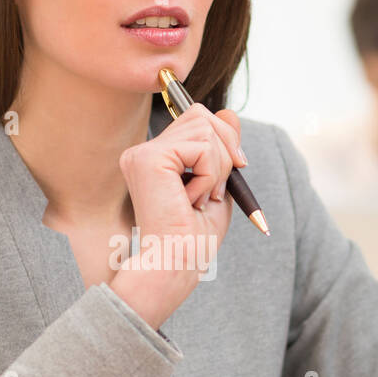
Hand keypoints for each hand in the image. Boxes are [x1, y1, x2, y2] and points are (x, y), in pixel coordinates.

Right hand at [111, 102, 243, 328]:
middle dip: (225, 149)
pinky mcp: (149, 159)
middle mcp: (143, 152)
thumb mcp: (218, 183)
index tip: (235, 170)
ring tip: (201, 199)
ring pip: (205, 128)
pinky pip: (201, 146)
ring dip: (218, 167)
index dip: (224, 139)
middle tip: (216, 191)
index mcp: (155, 158)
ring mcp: (142, 153)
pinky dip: (211, 175)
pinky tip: (193, 200)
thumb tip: (229, 112)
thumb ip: (221, 147)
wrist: (178, 264)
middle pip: (201, 115)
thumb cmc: (194, 238)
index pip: (196, 118)